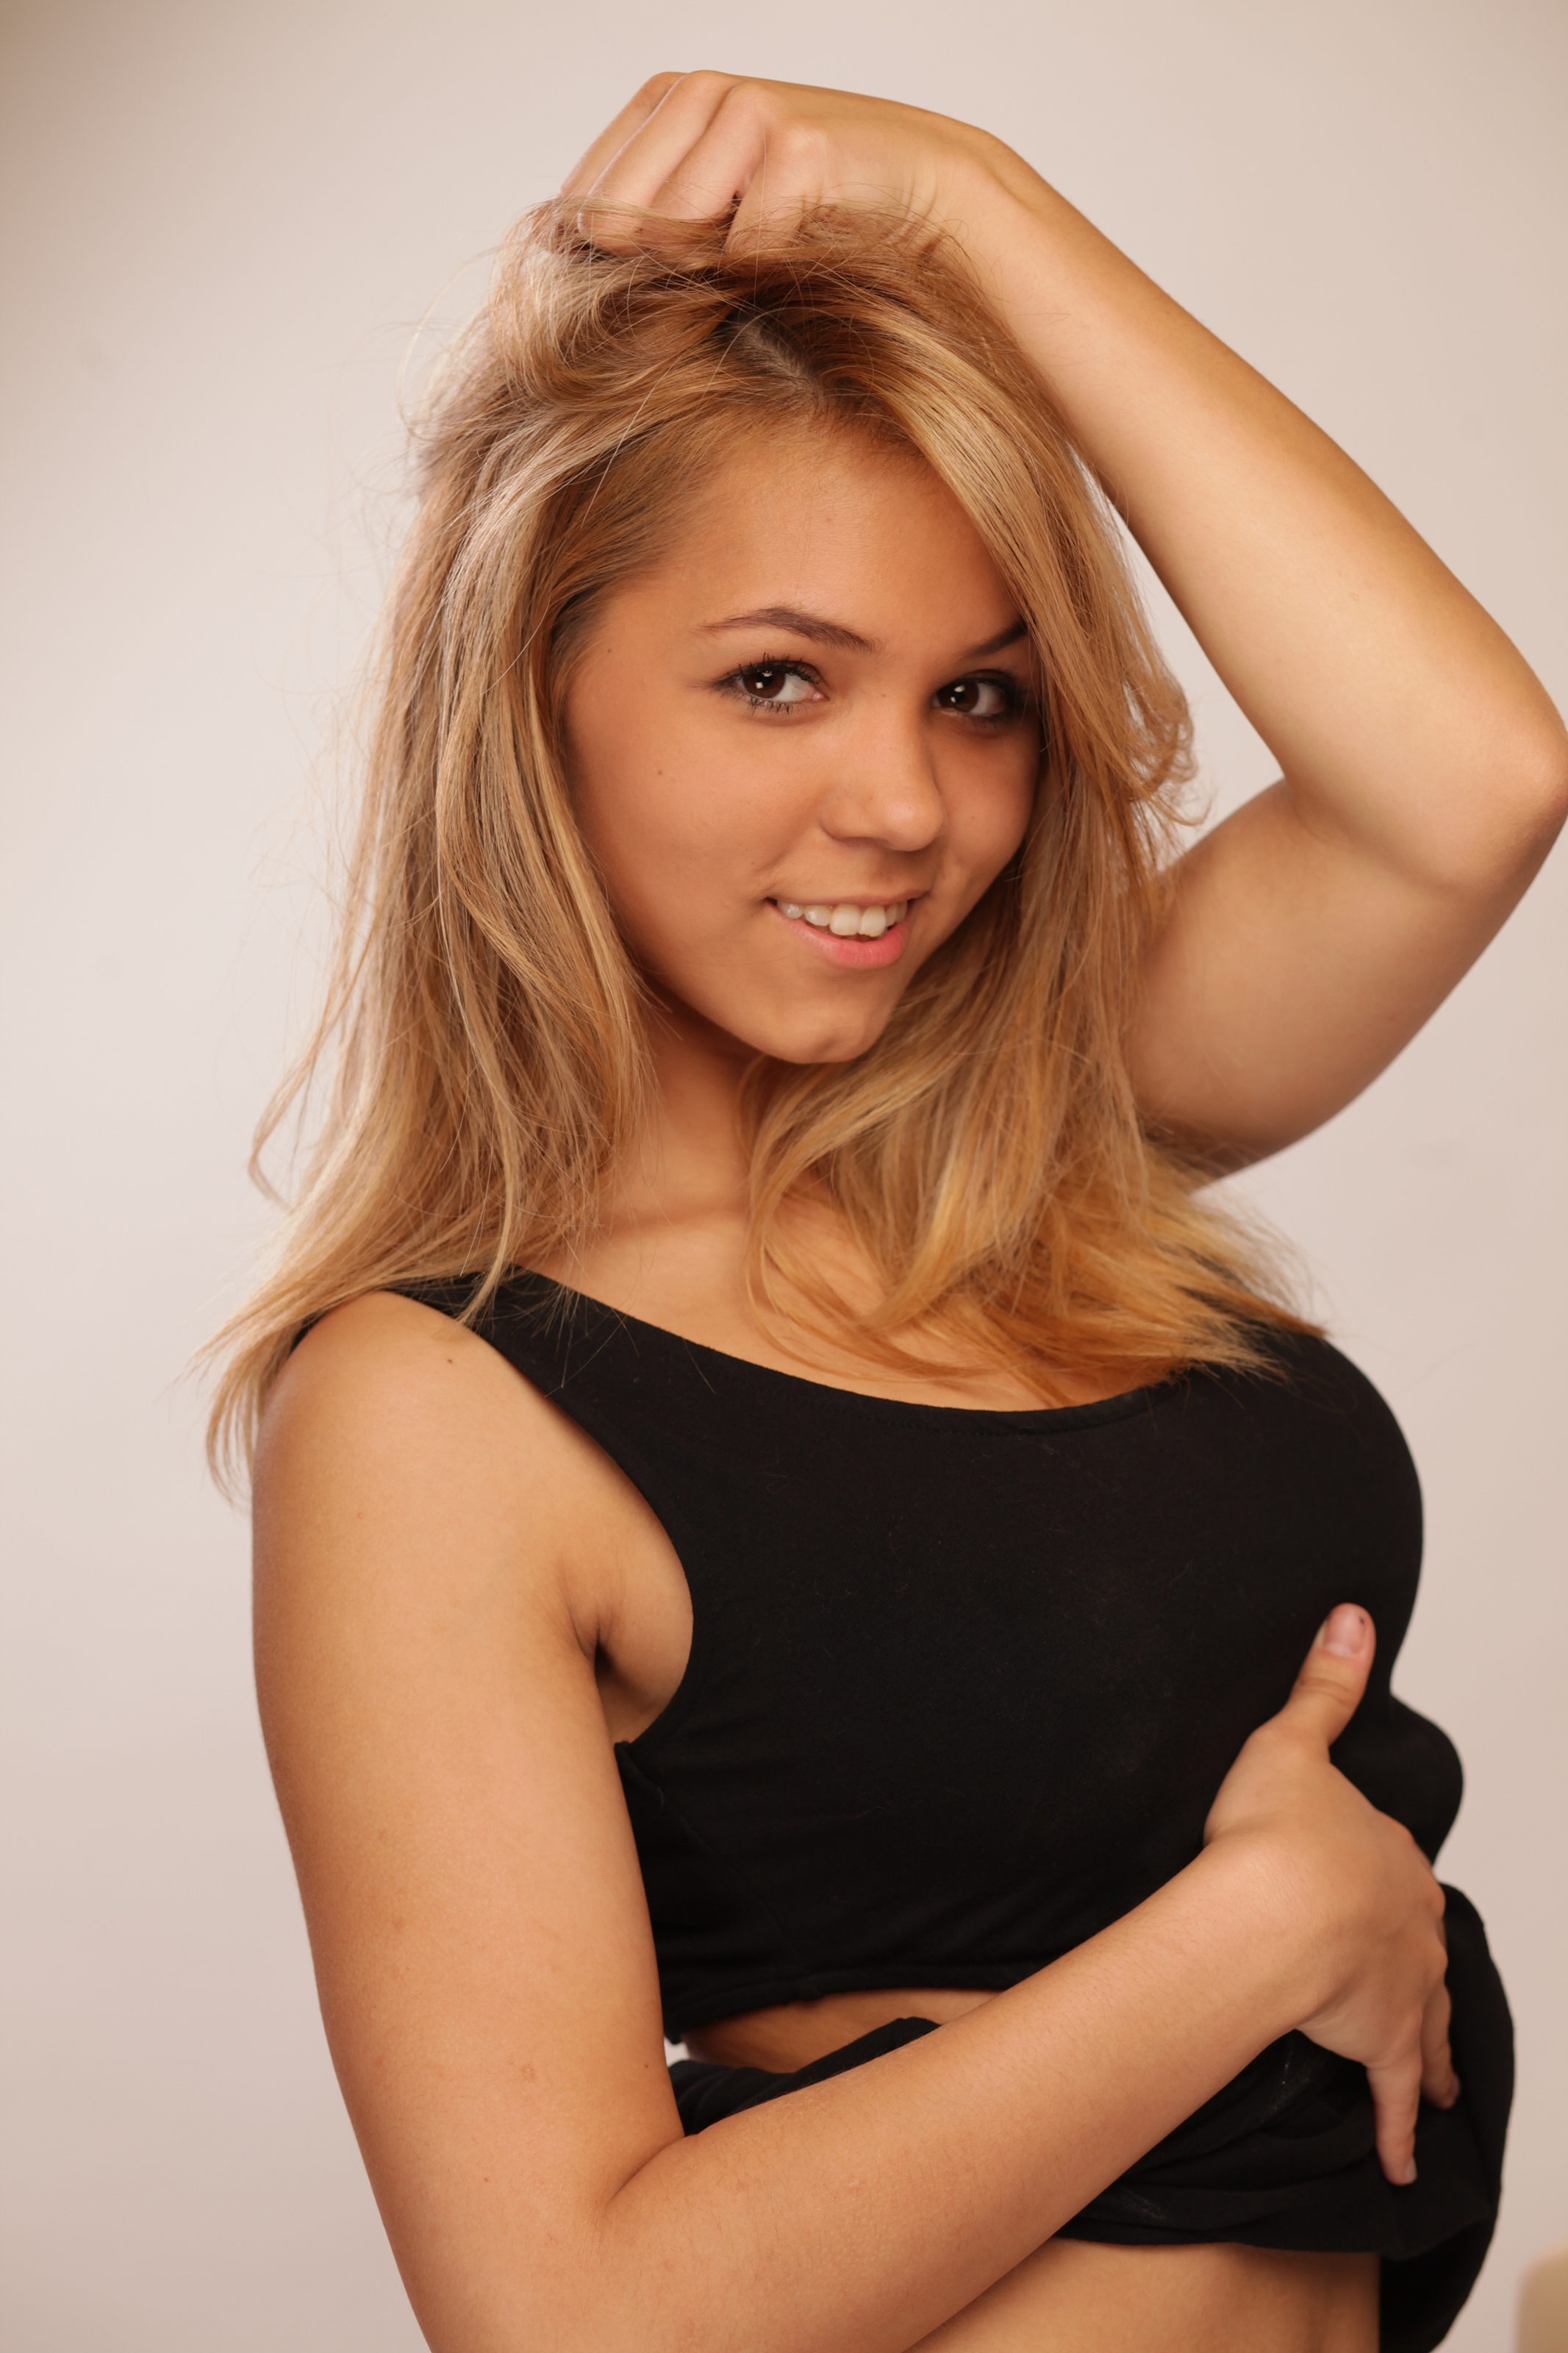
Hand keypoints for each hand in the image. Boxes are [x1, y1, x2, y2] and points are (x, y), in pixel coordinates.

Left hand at [561, 73, 1030, 255]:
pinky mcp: (794, 143)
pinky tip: (799, 258)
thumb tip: (550, 249)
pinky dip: (764, 276)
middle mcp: (696, 91)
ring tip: (760, 267)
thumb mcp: (717, 211)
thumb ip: (645, 221)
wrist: (927, 191)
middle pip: (617, 223)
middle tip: (710, 288)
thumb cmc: (815, 212)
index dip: (603, 264)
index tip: (645, 294)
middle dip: (648, 273)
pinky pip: (742, 249)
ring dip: (712, 275)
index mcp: (665, 99)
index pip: (581, 200)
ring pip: (675, 235)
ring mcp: (744, 109)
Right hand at [1203, 1605, 1458, 2185]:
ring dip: (1429, 2051)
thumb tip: (1355, 1616)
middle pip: (1421, 1950)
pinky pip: (1393, 2095)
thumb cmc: (1273, 1830)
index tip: (1370, 1891)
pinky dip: (1397, 2127)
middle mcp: (1408, 1923)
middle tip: (1415, 1992)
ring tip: (1436, 2082)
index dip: (1378, 1880)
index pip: (1391, 1868)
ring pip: (1426, 2024)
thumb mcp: (1291, 1740)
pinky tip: (1398, 2160)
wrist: (1276, 1908)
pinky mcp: (1380, 2044)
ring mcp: (1402, 1988)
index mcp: (1386, 1854)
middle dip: (1417, 1970)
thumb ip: (1323, 1686)